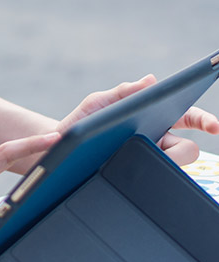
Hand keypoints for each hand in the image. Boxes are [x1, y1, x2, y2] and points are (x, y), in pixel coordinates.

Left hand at [58, 74, 218, 165]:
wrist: (58, 146)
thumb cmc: (82, 121)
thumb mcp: (98, 102)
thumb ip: (123, 92)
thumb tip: (151, 80)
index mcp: (153, 118)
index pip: (187, 118)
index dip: (204, 121)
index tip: (214, 127)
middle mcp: (156, 141)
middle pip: (186, 149)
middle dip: (178, 150)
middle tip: (161, 148)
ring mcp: (146, 161)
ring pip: (170, 167)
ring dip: (157, 162)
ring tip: (131, 155)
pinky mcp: (134, 178)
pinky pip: (151, 181)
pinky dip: (144, 176)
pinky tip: (128, 172)